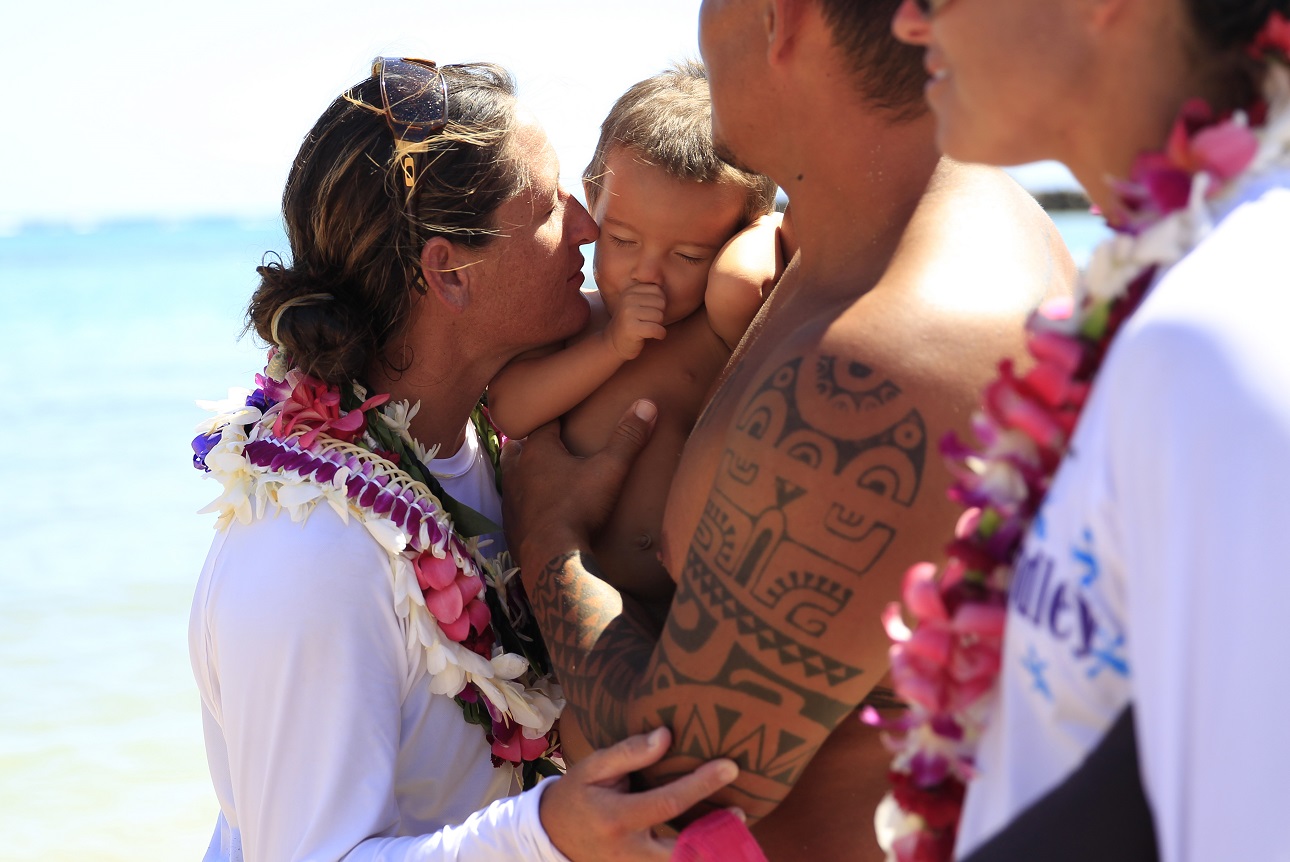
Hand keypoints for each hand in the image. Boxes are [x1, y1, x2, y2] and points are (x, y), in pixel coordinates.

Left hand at [501, 400, 656, 571]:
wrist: (552, 557)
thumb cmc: (578, 508)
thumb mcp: (609, 470)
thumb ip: (628, 439)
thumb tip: (647, 406)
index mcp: (537, 452)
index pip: (543, 422)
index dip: (555, 416)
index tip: (566, 412)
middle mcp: (517, 471)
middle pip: (518, 447)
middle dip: (531, 442)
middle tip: (549, 442)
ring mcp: (510, 500)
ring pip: (512, 476)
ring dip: (524, 472)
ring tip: (541, 473)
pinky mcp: (511, 525)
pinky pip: (514, 505)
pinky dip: (524, 501)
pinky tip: (538, 507)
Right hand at [539, 727, 741, 861]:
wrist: (552, 835)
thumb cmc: (577, 794)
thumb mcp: (594, 766)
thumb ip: (630, 751)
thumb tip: (667, 735)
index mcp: (617, 818)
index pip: (668, 803)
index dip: (701, 785)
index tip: (730, 767)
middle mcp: (629, 851)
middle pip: (684, 849)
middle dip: (716, 832)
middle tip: (740, 810)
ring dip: (709, 847)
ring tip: (731, 823)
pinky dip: (692, 853)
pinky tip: (709, 835)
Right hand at [605, 283, 666, 358]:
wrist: (613, 344)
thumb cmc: (631, 324)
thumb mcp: (636, 304)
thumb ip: (648, 294)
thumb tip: (666, 287)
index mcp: (630, 291)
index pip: (658, 291)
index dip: (659, 304)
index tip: (650, 312)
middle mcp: (627, 299)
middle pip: (661, 303)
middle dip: (659, 315)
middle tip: (649, 322)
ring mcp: (628, 313)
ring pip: (659, 316)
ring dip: (658, 325)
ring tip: (647, 328)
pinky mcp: (631, 328)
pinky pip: (657, 329)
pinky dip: (660, 334)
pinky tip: (654, 336)